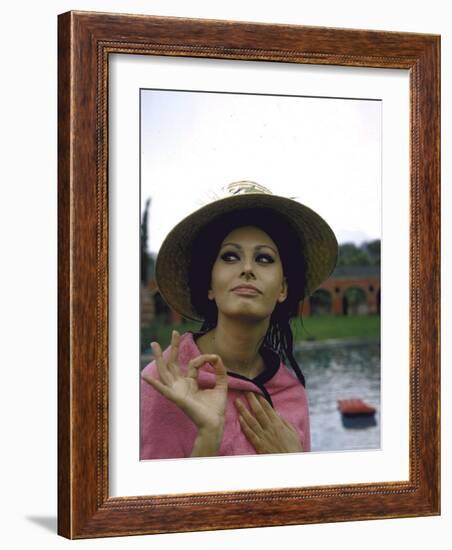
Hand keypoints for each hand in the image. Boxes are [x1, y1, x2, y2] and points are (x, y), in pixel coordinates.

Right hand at [141, 331, 227, 454]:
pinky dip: (154, 384)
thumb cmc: (216, 408)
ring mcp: (177, 391)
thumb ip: (220, 371)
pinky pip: (163, 389)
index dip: (204, 358)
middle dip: (173, 347)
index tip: (214, 358)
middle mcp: (181, 385)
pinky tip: (145, 376)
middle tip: (174, 332)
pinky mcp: (176, 398)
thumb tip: (217, 357)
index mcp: (190, 383)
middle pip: (173, 363)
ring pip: (165, 371)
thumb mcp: (221, 384)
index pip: (192, 363)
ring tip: (154, 345)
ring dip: (159, 358)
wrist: (215, 423)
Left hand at [235, 392, 302, 453]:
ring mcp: (263, 436)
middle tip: (245, 390)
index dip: (261, 400)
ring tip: (237, 401)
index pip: (268, 409)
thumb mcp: (293, 433)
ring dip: (243, 410)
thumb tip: (277, 413)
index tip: (256, 391)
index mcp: (278, 424)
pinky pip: (250, 434)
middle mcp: (270, 428)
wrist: (290, 465)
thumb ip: (285, 422)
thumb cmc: (293, 449)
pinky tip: (239, 418)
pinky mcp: (258, 445)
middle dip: (251, 400)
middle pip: (258, 411)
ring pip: (251, 420)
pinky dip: (244, 425)